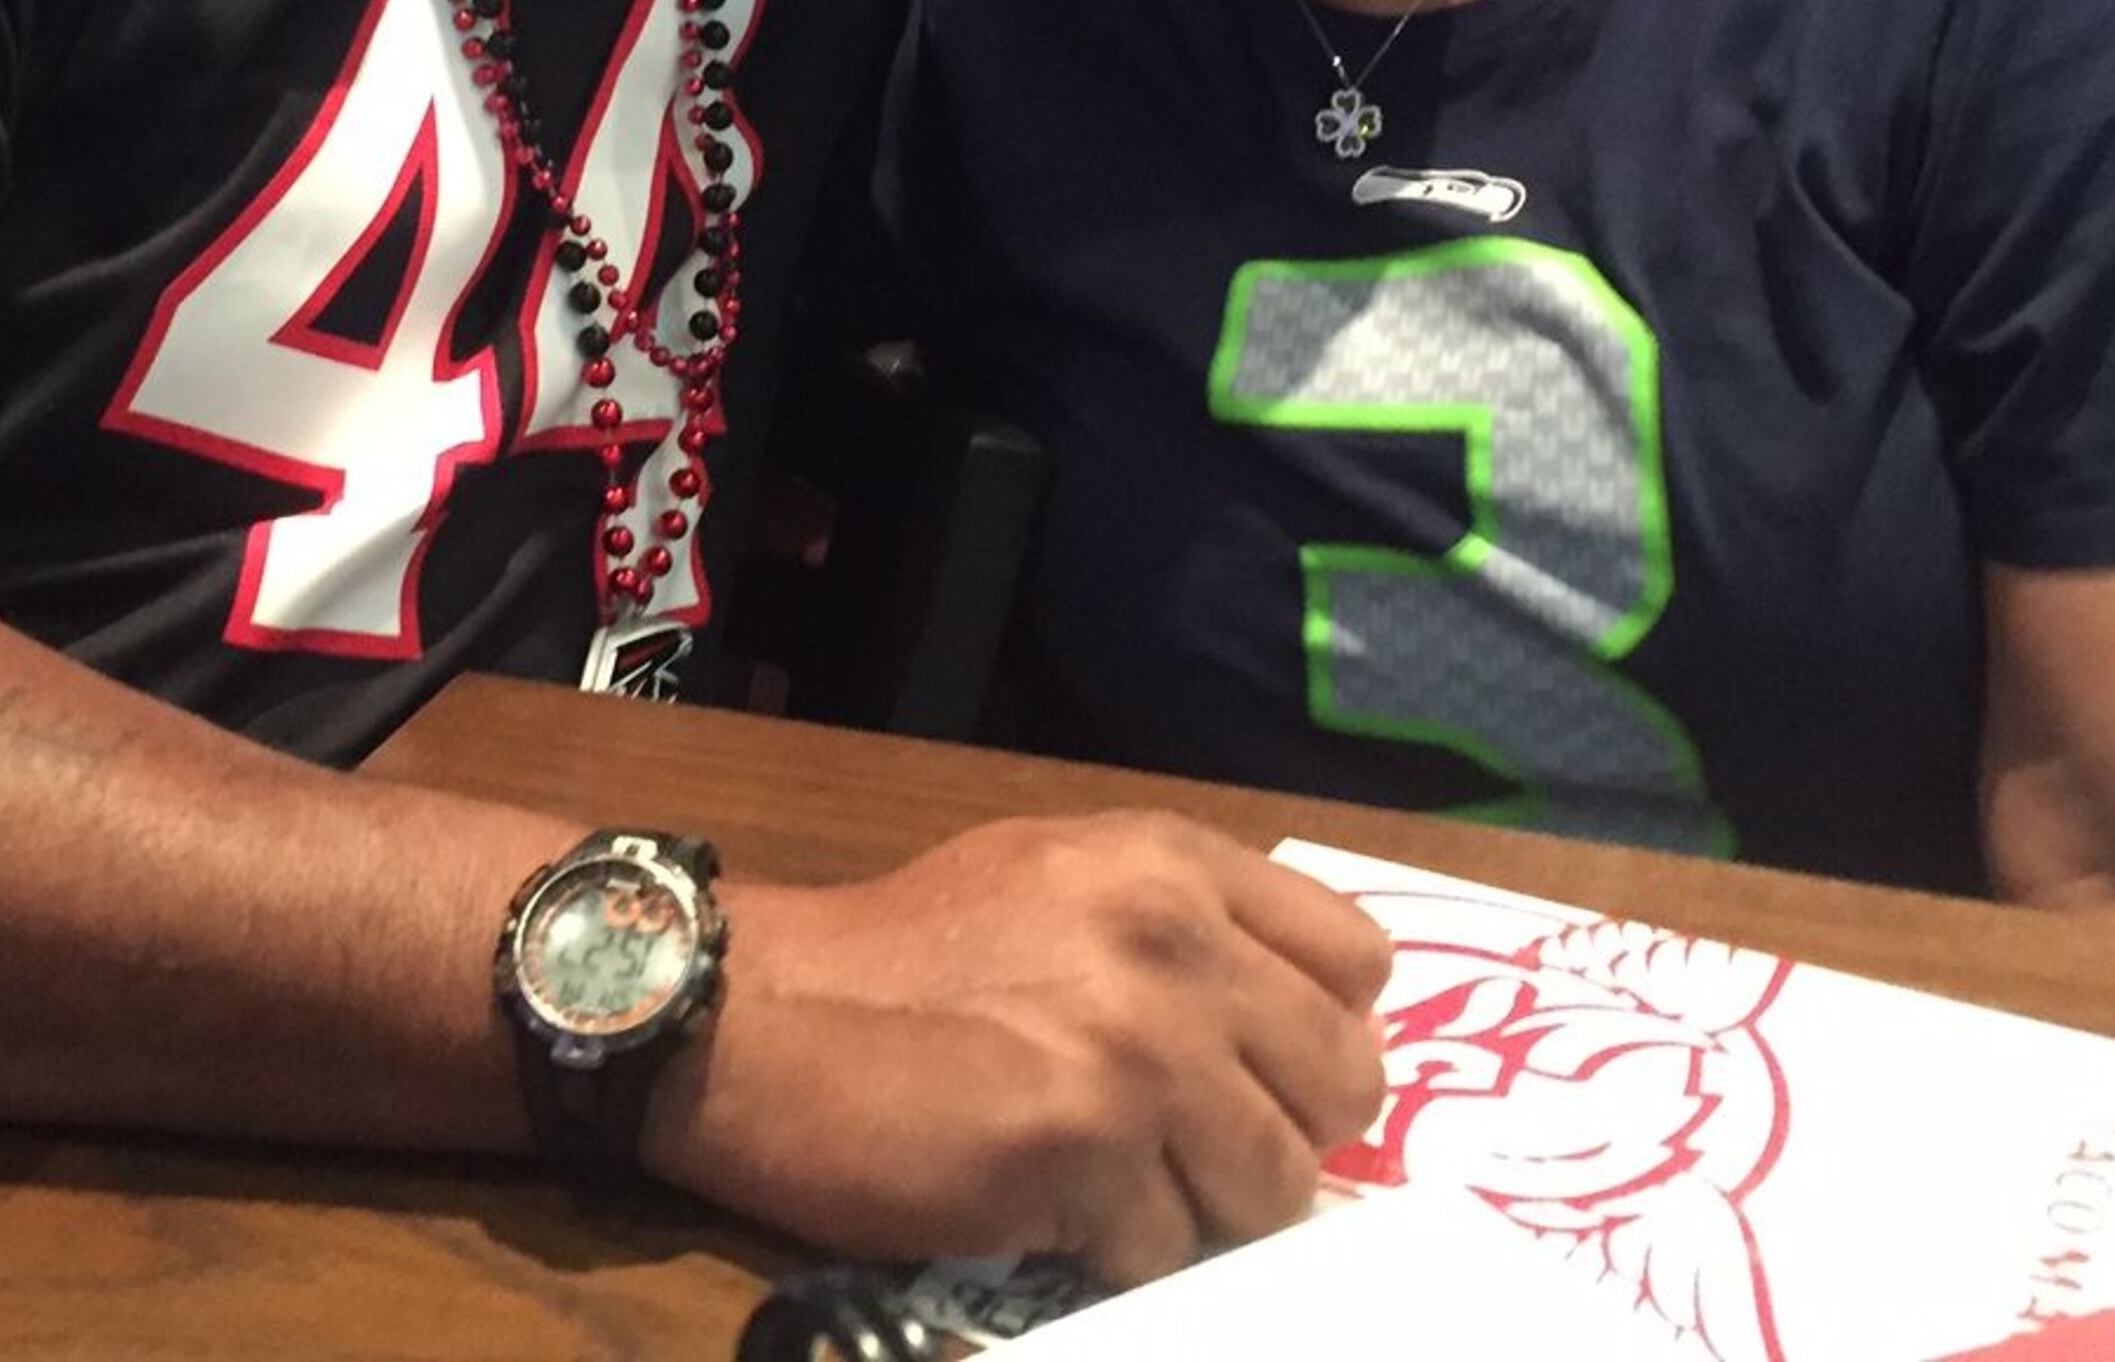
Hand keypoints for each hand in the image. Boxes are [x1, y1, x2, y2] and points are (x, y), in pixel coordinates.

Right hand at [649, 812, 1391, 1287]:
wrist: (757, 1017)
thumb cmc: (900, 954)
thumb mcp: (1056, 876)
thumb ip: (1179, 922)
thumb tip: (1285, 1019)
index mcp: (1172, 864)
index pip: (1358, 962)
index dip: (1320, 1028)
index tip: (1266, 1064)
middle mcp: (1174, 944)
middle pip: (1342, 1086)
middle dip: (1282, 1131)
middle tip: (1199, 1146)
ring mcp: (1138, 1053)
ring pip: (1274, 1187)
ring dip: (1208, 1206)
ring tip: (1120, 1181)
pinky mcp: (1084, 1155)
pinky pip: (1169, 1249)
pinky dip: (1118, 1250)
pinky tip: (1050, 1207)